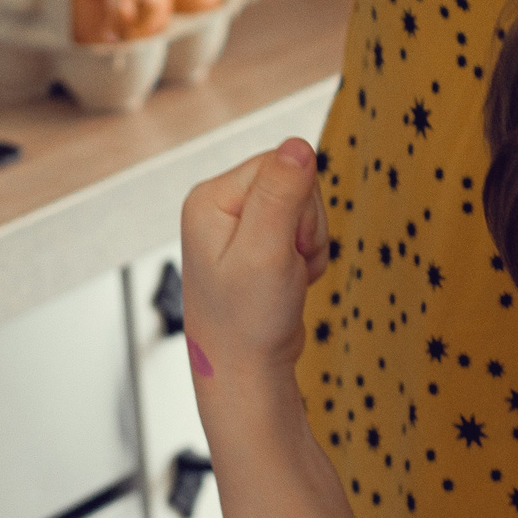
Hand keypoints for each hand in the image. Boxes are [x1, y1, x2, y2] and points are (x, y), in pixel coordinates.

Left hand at [179, 137, 328, 379]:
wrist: (246, 373)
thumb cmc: (247, 321)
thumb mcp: (266, 252)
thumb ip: (281, 194)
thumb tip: (297, 144)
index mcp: (209, 198)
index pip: (279, 164)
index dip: (298, 204)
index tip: (282, 245)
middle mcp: (219, 206)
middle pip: (294, 182)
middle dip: (305, 226)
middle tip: (284, 265)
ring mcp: (239, 226)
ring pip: (305, 208)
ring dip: (309, 244)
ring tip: (285, 277)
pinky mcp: (259, 244)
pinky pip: (304, 230)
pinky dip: (307, 258)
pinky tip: (288, 282)